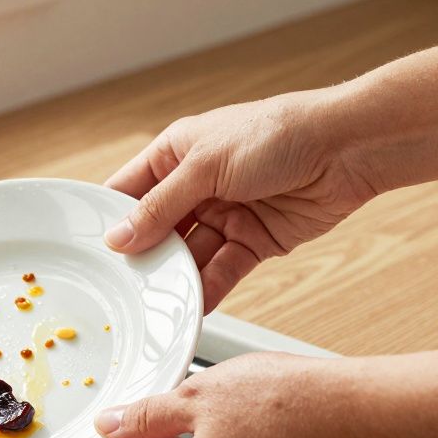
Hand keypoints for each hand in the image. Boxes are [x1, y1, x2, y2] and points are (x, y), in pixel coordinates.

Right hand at [104, 89, 377, 312]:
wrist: (348, 148)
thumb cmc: (278, 133)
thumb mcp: (205, 166)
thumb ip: (161, 206)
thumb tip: (119, 237)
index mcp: (176, 154)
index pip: (128, 191)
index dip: (108, 220)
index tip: (89, 253)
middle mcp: (196, 185)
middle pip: (156, 230)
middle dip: (143, 257)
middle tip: (123, 285)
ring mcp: (225, 214)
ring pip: (189, 255)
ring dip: (176, 277)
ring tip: (159, 300)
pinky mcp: (254, 240)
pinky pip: (222, 269)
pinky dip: (209, 288)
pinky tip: (193, 304)